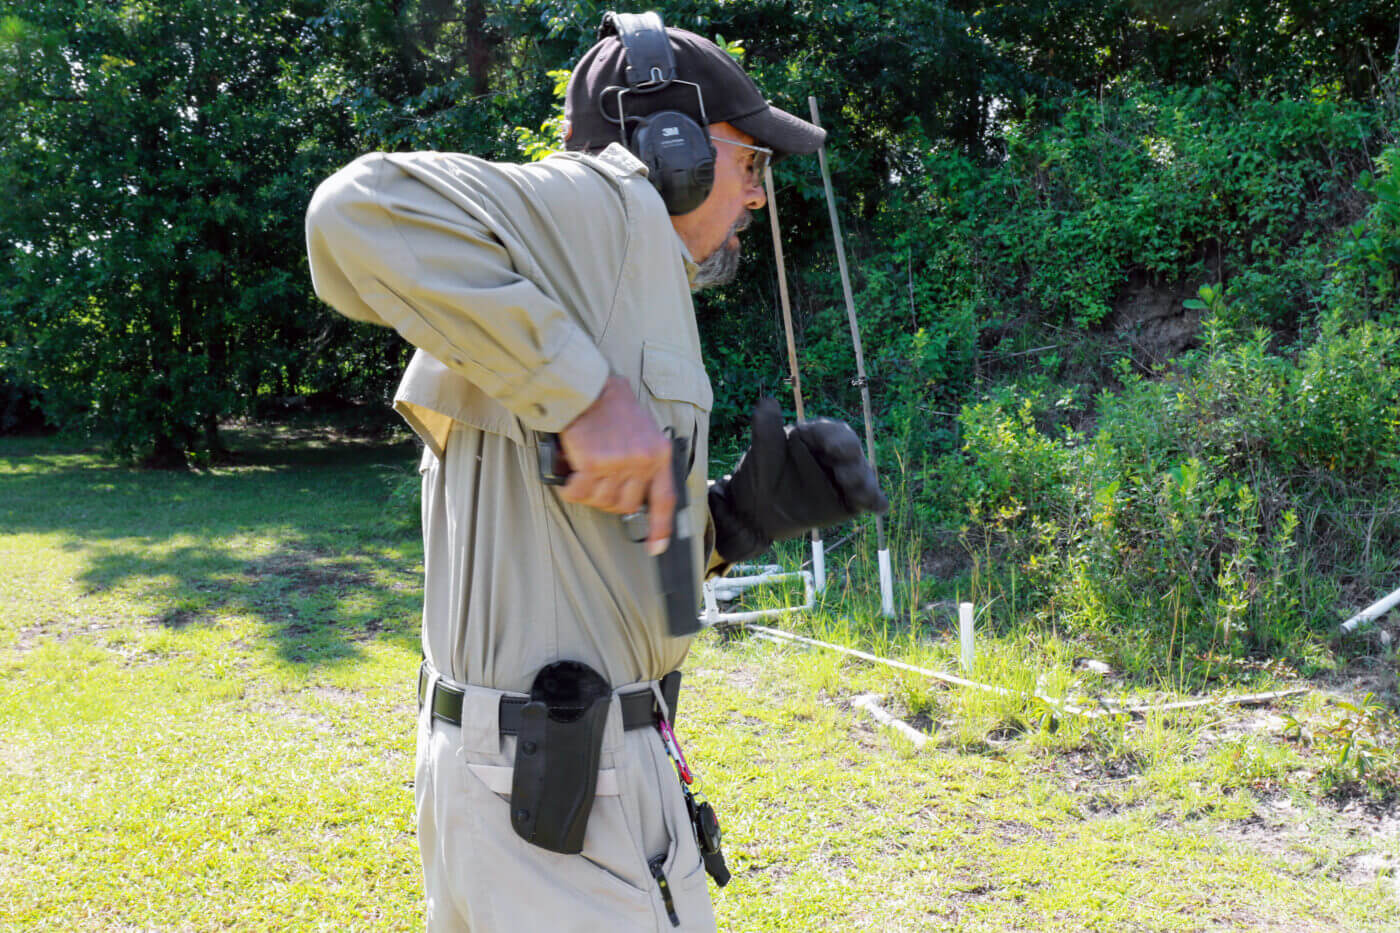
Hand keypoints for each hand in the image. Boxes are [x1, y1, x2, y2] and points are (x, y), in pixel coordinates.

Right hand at [557, 375, 675, 554]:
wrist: (588, 388)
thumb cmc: (612, 406)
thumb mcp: (643, 431)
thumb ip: (644, 459)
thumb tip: (636, 493)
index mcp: (659, 454)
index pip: (664, 500)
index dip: (661, 528)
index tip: (656, 547)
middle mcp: (642, 461)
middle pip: (627, 505)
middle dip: (610, 500)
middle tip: (599, 483)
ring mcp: (619, 463)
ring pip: (602, 501)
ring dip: (589, 493)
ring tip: (584, 474)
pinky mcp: (594, 463)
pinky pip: (579, 493)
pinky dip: (571, 490)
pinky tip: (570, 477)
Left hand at [708, 397, 888, 561]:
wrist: (758, 509)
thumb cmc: (762, 474)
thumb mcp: (761, 450)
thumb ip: (766, 427)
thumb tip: (768, 401)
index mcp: (816, 435)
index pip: (830, 432)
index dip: (833, 438)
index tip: (832, 447)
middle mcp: (835, 453)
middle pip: (851, 452)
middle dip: (851, 460)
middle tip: (845, 473)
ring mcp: (845, 477)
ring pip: (862, 475)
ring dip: (864, 482)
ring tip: (858, 492)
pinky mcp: (850, 500)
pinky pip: (867, 499)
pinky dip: (876, 501)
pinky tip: (880, 507)